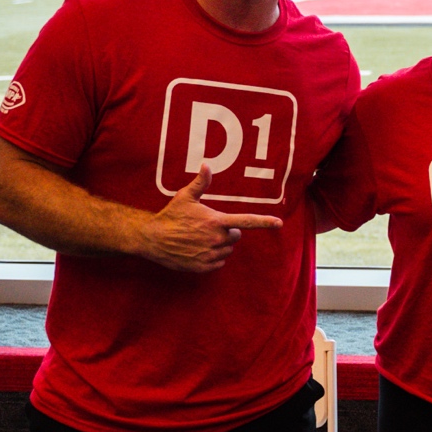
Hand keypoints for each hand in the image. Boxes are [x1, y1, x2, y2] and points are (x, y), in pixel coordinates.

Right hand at [139, 174, 283, 272]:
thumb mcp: (185, 197)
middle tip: (209, 227)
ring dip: (220, 245)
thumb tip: (207, 165)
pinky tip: (198, 250)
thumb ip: (201, 183)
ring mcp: (211, 254)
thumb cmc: (170, 215)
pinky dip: (212, 258)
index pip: (246, 221)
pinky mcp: (204, 266)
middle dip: (227, 232)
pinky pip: (218, 263)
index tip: (279, 223)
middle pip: (235, 236)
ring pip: (227, 250)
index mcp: (216, 221)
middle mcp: (217, 239)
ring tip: (200, 239)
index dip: (264, 222)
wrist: (153, 239)